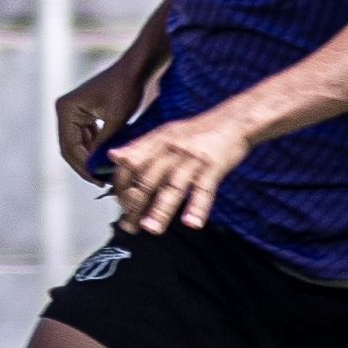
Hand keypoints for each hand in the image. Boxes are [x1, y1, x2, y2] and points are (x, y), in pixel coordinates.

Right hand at [54, 68, 139, 178]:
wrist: (135, 68)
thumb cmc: (127, 88)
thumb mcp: (116, 119)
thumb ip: (102, 144)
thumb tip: (93, 169)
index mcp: (66, 109)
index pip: (69, 146)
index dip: (82, 166)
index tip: (99, 181)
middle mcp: (65, 110)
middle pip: (70, 147)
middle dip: (84, 166)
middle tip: (101, 183)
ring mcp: (73, 112)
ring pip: (77, 144)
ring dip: (89, 159)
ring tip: (104, 175)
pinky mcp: (84, 113)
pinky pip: (85, 137)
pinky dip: (94, 149)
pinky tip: (106, 160)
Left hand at [106, 108, 251, 235]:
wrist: (234, 119)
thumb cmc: (198, 131)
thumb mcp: (166, 134)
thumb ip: (140, 147)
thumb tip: (114, 156)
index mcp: (157, 141)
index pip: (130, 165)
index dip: (121, 187)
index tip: (119, 206)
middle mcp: (171, 148)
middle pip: (147, 179)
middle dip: (135, 206)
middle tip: (129, 226)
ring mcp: (192, 157)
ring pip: (172, 186)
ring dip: (160, 209)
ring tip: (151, 229)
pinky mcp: (214, 165)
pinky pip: (204, 188)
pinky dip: (198, 207)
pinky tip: (192, 223)